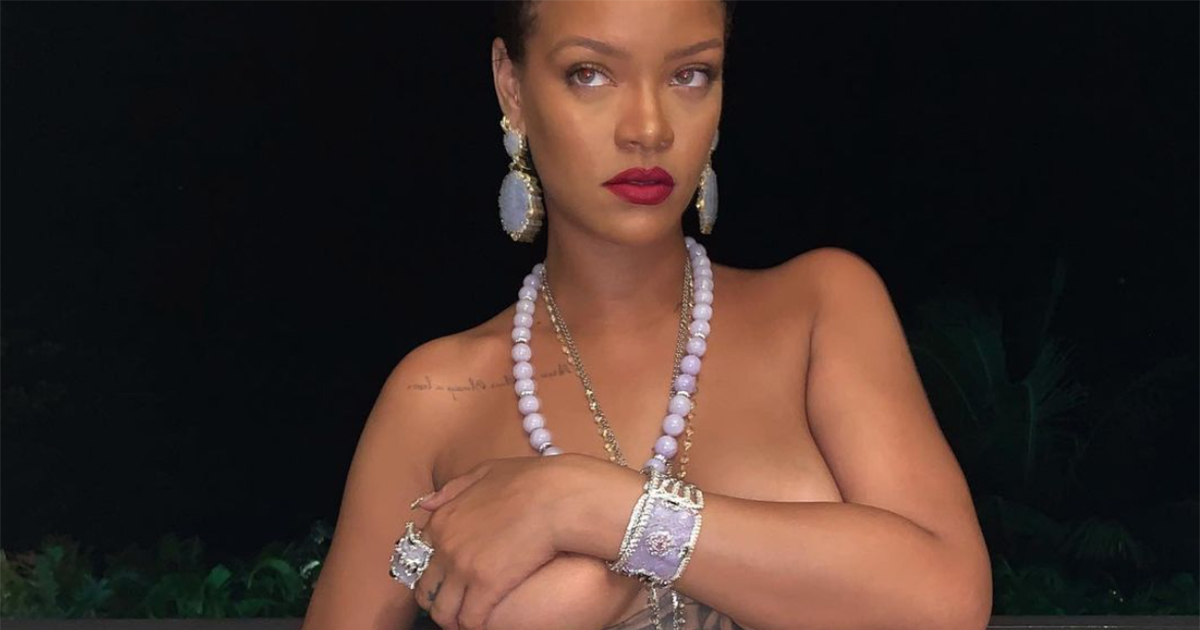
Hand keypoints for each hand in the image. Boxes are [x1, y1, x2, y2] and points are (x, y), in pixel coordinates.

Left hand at [410, 454, 591, 629]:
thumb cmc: (529, 480)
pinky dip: (473, 626)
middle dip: (436, 601)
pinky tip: (482, 626)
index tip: (443, 582)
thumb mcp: (484, 473)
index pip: (418, 558)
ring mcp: (464, 568)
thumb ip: (452, 489)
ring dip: (452, 620)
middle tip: (452, 606)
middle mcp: (446, 546)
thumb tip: (425, 503)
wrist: (557, 497)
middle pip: (425, 589)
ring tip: (465, 622)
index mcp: (442, 520)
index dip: (430, 574)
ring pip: (443, 611)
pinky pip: (470, 620)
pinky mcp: (487, 587)